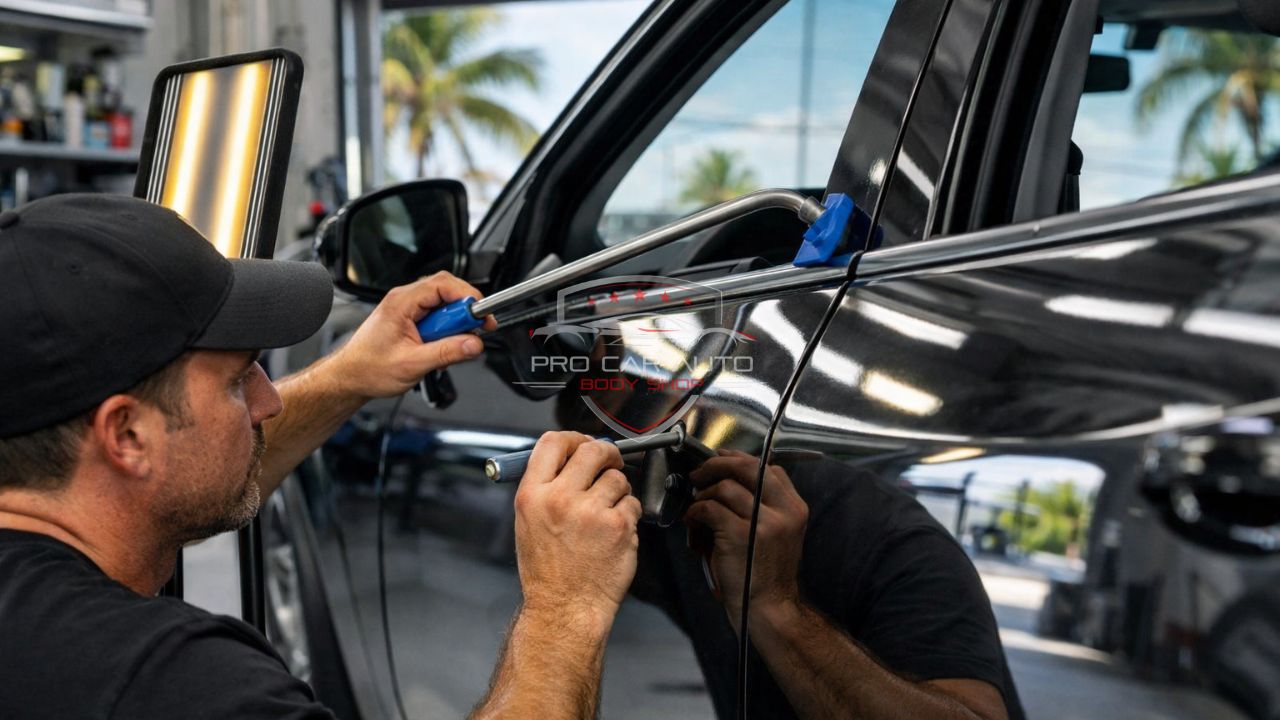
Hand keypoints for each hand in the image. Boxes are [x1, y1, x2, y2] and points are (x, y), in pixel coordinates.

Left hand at [329, 271, 497, 398]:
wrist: (350, 377)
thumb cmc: (369, 368)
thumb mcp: (412, 364)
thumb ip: (446, 353)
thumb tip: (474, 344)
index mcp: (401, 302)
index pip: (444, 284)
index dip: (468, 297)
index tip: (482, 316)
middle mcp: (405, 300)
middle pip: (447, 291)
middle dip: (464, 312)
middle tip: (473, 332)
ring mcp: (408, 309)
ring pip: (444, 305)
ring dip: (454, 325)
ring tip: (452, 345)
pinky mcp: (411, 320)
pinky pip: (438, 318)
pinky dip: (446, 332)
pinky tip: (440, 348)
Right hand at [513, 432, 642, 630]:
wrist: (564, 609)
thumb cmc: (548, 571)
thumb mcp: (528, 523)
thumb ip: (547, 487)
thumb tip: (572, 458)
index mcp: (532, 495)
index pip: (553, 443)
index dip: (573, 437)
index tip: (584, 443)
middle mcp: (559, 498)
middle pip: (592, 450)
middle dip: (607, 453)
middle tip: (611, 463)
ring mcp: (591, 511)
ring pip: (617, 478)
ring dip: (618, 491)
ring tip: (606, 515)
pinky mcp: (618, 526)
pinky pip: (632, 503)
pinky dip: (629, 515)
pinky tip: (614, 534)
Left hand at [685, 450, 808, 632]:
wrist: (768, 608)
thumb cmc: (764, 573)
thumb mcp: (776, 533)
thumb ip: (761, 505)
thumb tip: (724, 477)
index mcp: (795, 508)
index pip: (768, 467)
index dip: (739, 460)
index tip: (720, 460)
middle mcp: (784, 511)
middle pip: (747, 467)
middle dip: (717, 465)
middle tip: (698, 474)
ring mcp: (764, 522)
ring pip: (724, 487)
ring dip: (702, 495)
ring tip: (696, 510)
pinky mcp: (740, 534)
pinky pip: (708, 508)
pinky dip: (694, 513)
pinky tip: (693, 525)